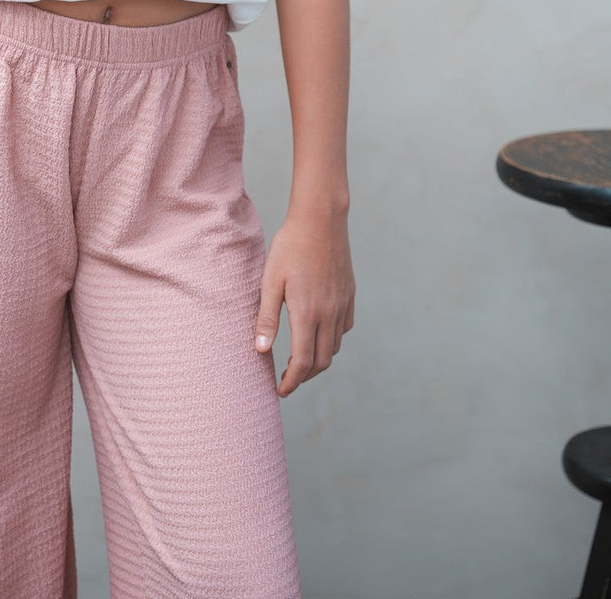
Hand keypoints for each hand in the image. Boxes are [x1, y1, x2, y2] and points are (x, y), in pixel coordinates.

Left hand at [254, 208, 354, 396]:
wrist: (321, 219)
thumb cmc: (290, 247)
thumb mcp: (270, 281)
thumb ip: (266, 318)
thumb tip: (260, 351)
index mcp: (307, 314)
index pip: (302, 363)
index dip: (292, 382)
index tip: (280, 391)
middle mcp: (329, 314)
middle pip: (322, 362)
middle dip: (304, 377)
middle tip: (288, 379)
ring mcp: (343, 305)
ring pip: (335, 347)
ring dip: (319, 360)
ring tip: (301, 359)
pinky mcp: (350, 294)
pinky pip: (345, 328)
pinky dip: (332, 340)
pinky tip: (319, 333)